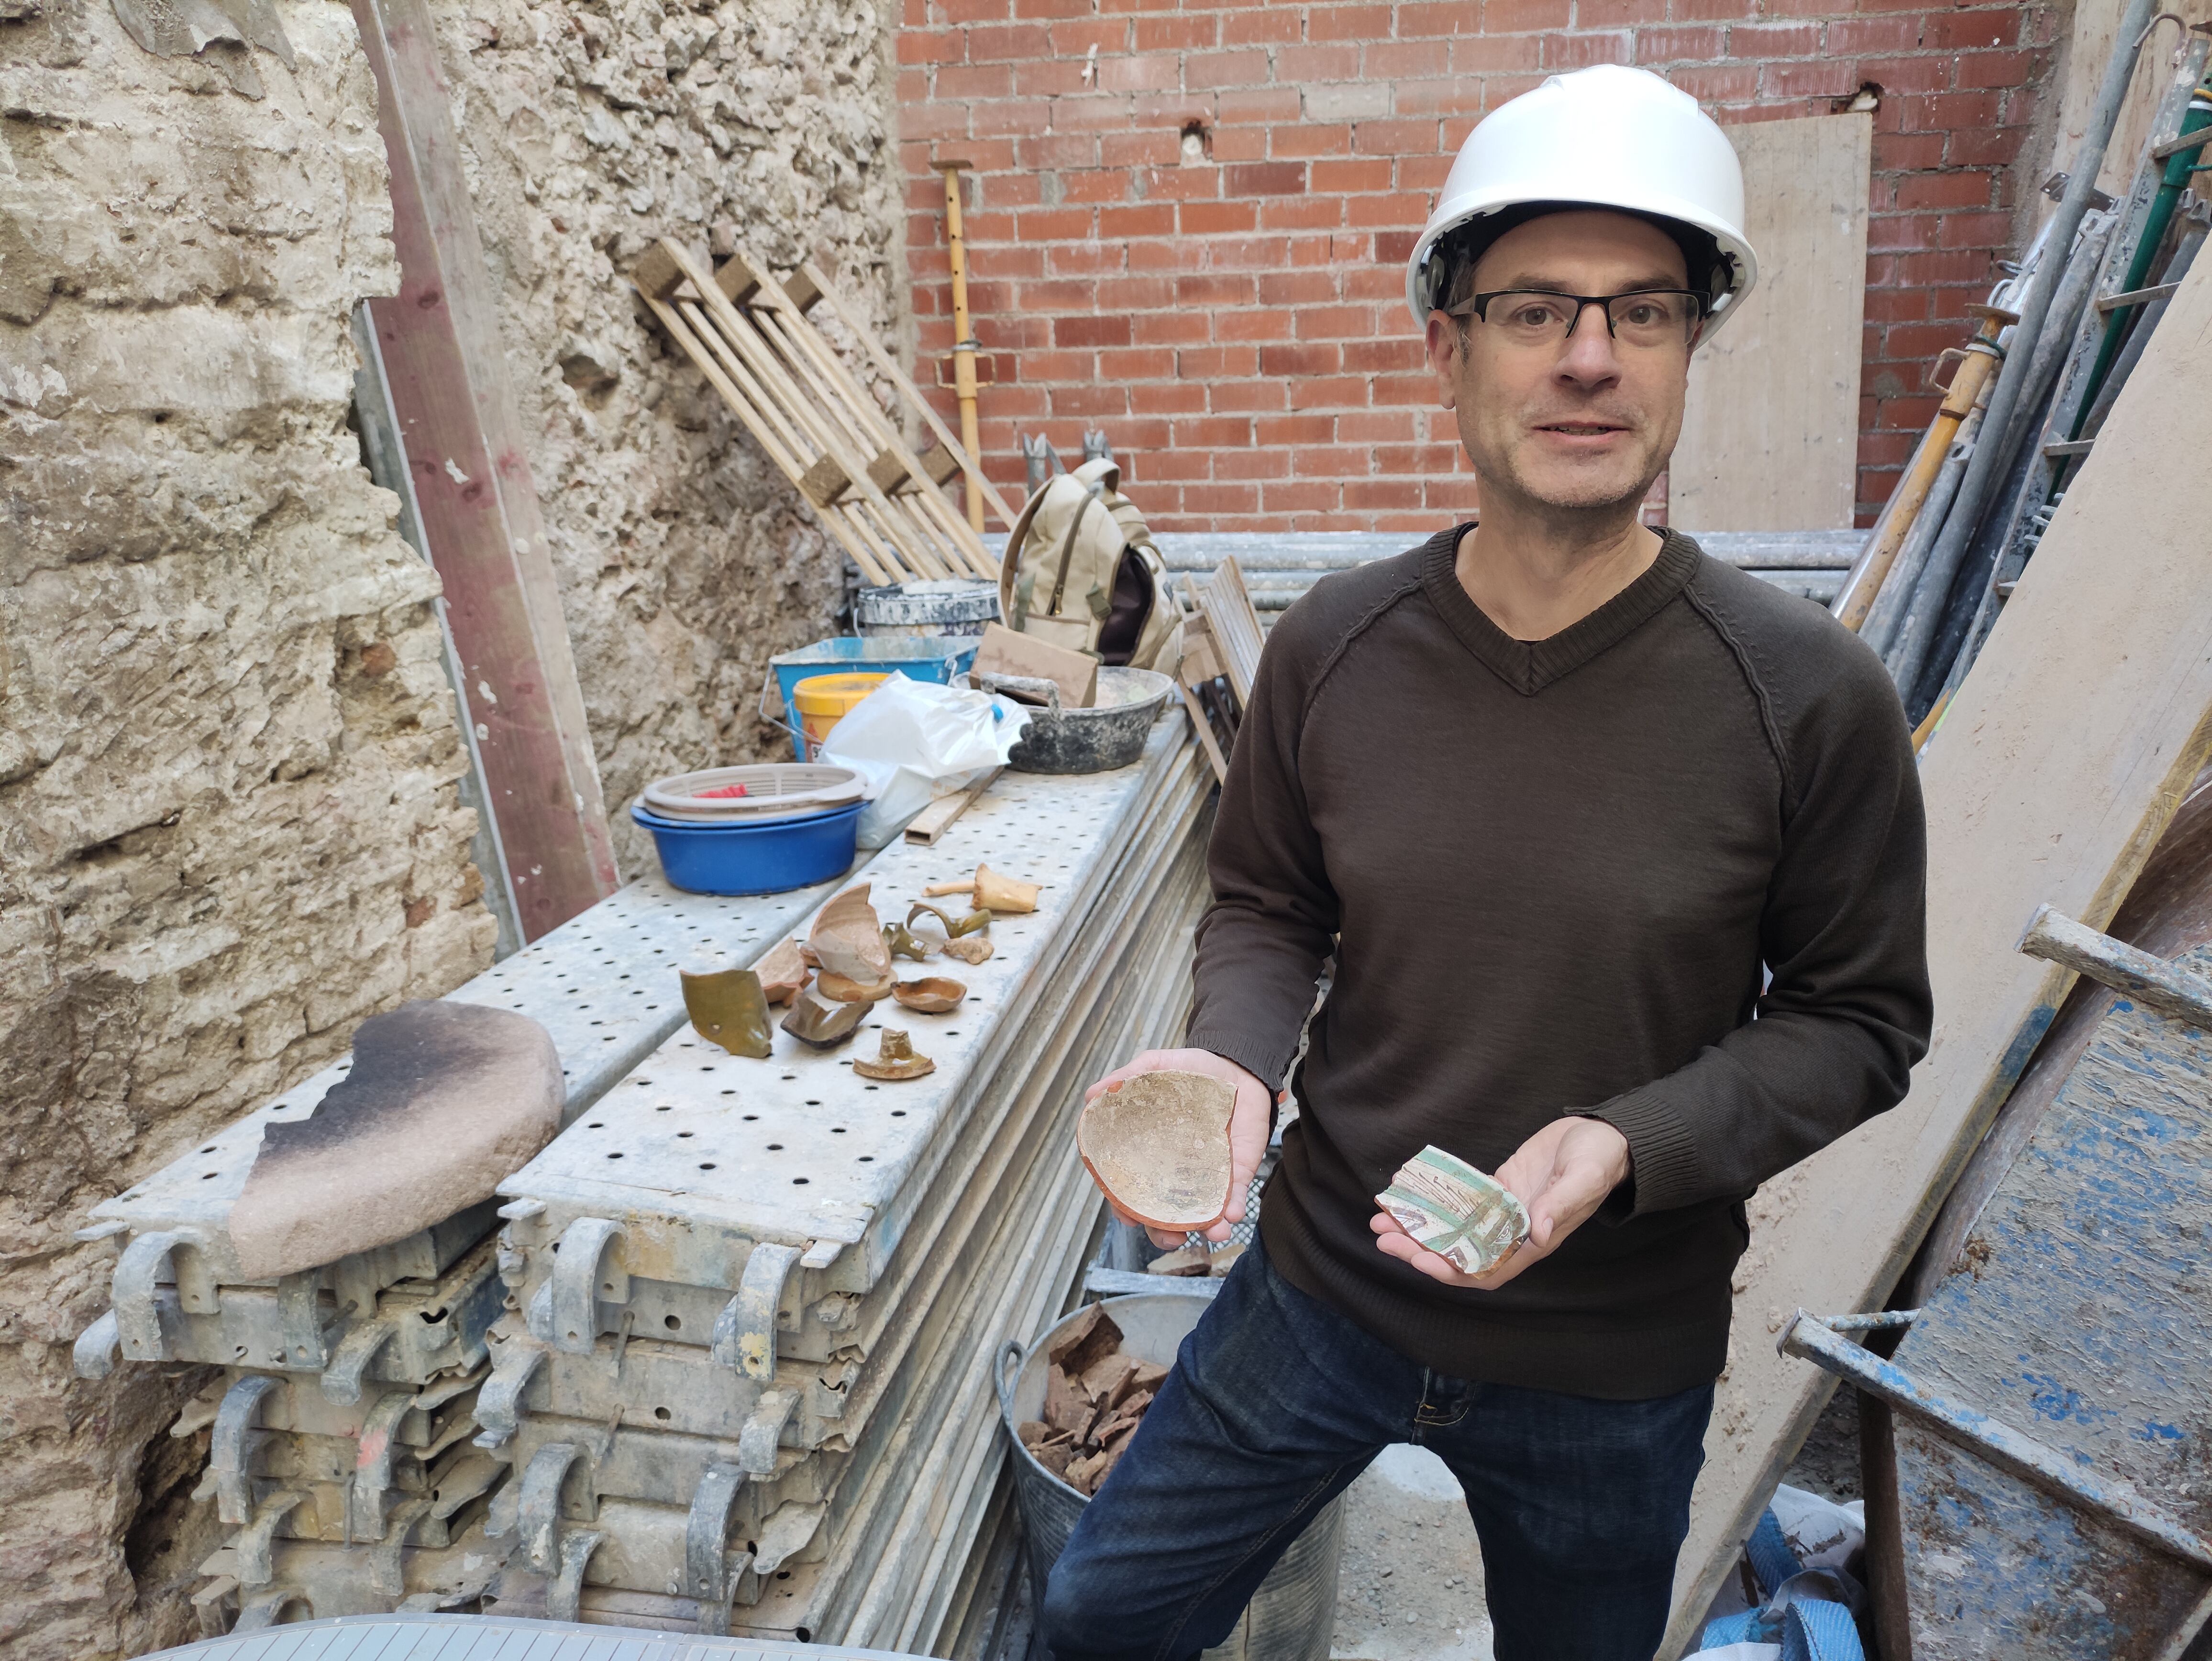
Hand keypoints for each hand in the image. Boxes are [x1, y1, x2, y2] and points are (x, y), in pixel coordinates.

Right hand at [1082, 1048, 1273, 1248]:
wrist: (1237, 1066)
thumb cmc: (1192, 1072)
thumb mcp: (1156, 1068)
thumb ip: (1127, 1078)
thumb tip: (1092, 1096)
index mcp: (1152, 1154)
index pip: (1134, 1190)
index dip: (1127, 1208)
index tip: (1126, 1216)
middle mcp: (1177, 1173)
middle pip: (1165, 1215)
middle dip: (1165, 1234)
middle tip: (1171, 1238)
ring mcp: (1208, 1175)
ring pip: (1202, 1213)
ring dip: (1206, 1227)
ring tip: (1213, 1232)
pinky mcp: (1237, 1171)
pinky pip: (1234, 1195)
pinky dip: (1233, 1209)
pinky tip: (1232, 1214)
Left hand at [1371, 1116, 1630, 1291]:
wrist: (1604, 1137)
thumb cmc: (1599, 1159)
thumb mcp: (1584, 1177)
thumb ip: (1561, 1205)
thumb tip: (1539, 1235)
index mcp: (1535, 1241)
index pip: (1487, 1268)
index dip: (1453, 1271)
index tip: (1419, 1260)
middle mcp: (1514, 1233)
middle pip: (1459, 1253)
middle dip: (1420, 1249)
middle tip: (1383, 1235)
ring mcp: (1503, 1212)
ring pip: (1454, 1229)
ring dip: (1419, 1227)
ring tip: (1382, 1217)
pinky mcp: (1497, 1189)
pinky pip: (1459, 1202)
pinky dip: (1434, 1201)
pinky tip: (1407, 1192)